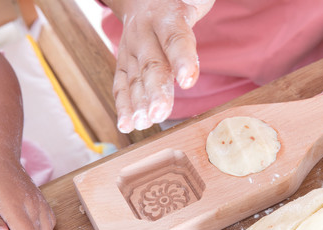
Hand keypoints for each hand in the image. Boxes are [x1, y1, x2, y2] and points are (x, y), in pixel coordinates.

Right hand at [108, 0, 214, 132]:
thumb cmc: (178, 1)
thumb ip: (198, 1)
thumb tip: (201, 0)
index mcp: (166, 16)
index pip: (174, 39)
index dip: (181, 59)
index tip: (188, 80)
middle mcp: (144, 33)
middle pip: (151, 65)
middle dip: (155, 91)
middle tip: (159, 114)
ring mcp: (131, 49)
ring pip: (135, 78)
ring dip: (138, 103)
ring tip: (143, 123)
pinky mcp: (124, 63)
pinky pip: (122, 85)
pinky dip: (123, 106)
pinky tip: (127, 124)